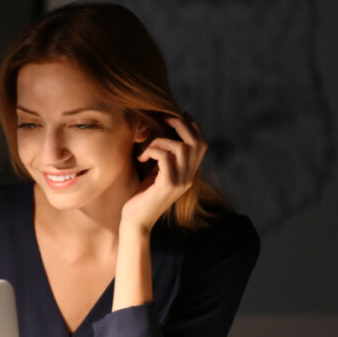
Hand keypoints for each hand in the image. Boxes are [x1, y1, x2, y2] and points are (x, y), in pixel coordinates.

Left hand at [121, 115, 207, 231]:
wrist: (136, 221)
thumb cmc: (142, 195)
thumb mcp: (157, 172)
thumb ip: (165, 157)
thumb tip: (163, 132)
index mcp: (189, 173)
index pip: (201, 143)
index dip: (192, 126)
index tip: (175, 115)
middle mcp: (189, 177)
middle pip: (197, 142)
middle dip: (180, 125)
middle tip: (162, 119)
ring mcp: (181, 182)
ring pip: (182, 148)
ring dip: (161, 141)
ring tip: (147, 148)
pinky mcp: (167, 186)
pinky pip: (165, 158)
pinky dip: (153, 151)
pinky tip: (142, 157)